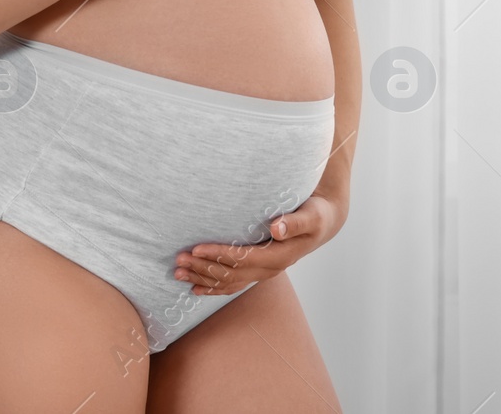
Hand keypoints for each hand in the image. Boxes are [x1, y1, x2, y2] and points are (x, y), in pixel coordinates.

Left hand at [172, 192, 345, 295]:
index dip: (218, 254)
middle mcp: (269, 269)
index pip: (242, 259)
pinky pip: (233, 284)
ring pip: (228, 281)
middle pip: (230, 273)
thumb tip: (276, 228)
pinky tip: (195, 288)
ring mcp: (263, 273)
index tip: (197, 249)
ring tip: (178, 272)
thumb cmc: (316, 214)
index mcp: (280, 256)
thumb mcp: (312, 215)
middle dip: (203, 268)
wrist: (323, 223)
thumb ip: (295, 222)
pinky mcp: (258, 270)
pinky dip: (213, 287)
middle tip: (179, 260)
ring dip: (202, 278)